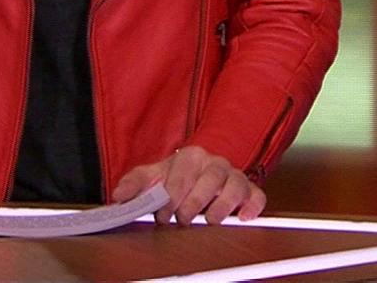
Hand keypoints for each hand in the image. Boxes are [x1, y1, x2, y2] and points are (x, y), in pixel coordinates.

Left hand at [110, 145, 264, 225]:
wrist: (201, 168)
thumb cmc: (176, 176)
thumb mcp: (154, 176)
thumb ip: (135, 184)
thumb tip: (119, 196)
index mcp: (192, 156)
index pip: (182, 175)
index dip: (171, 196)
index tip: (163, 214)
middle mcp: (215, 163)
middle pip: (210, 179)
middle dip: (194, 202)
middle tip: (183, 218)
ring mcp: (234, 176)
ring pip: (235, 185)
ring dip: (222, 205)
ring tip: (209, 220)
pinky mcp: (249, 190)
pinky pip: (257, 195)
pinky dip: (252, 206)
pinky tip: (241, 217)